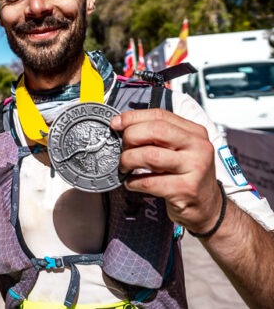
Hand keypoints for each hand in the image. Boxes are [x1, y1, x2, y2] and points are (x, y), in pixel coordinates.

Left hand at [111, 109, 221, 234]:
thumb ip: (157, 136)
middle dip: (130, 137)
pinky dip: (133, 182)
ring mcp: (195, 168)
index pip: (160, 115)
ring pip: (149, 155)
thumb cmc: (186, 175)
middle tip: (123, 148)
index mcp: (194, 132)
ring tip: (125, 167)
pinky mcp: (186, 190)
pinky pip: (149, 182)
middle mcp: (198, 147)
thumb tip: (123, 126)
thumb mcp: (178, 150)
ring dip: (128, 160)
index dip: (133, 117)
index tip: (116, 124)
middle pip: (155, 130)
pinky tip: (132, 182)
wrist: (207, 207)